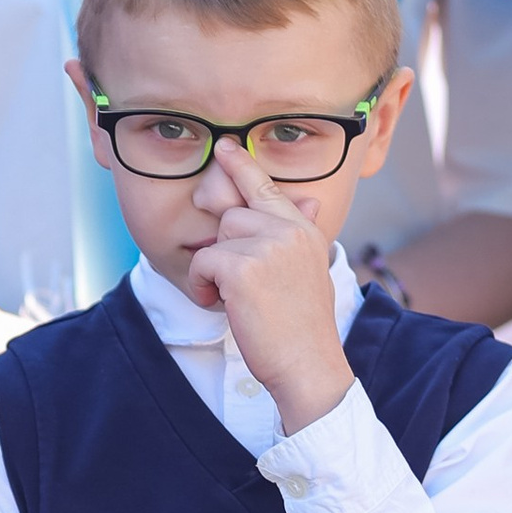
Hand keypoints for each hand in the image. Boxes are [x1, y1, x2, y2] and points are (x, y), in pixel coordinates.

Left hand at [185, 147, 352, 432]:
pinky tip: (224, 306)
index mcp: (305, 230)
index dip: (243, 167)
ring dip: (213, 271)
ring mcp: (269, 246)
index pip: (268, 189)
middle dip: (225, 250)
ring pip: (216, 239)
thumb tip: (307, 200)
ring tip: (234, 299)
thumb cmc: (302, 326)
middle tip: (239, 286)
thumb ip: (297, 235)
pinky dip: (203, 286)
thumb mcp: (308, 271)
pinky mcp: (244, 267)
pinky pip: (204, 261)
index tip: (226, 148)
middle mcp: (290, 230)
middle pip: (232, 217)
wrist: (308, 364)